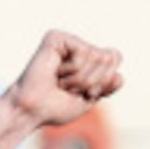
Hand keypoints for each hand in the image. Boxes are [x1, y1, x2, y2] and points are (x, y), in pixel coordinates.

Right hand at [9, 31, 123, 129]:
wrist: (32, 111)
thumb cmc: (56, 107)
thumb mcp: (90, 98)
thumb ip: (107, 82)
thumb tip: (117, 61)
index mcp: (87, 59)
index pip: (116, 60)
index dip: (105, 81)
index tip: (86, 93)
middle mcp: (78, 46)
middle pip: (108, 58)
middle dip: (93, 81)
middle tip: (70, 89)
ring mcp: (67, 40)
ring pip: (96, 56)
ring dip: (81, 79)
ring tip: (61, 83)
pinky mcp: (57, 37)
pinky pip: (82, 52)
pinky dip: (73, 70)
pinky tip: (56, 73)